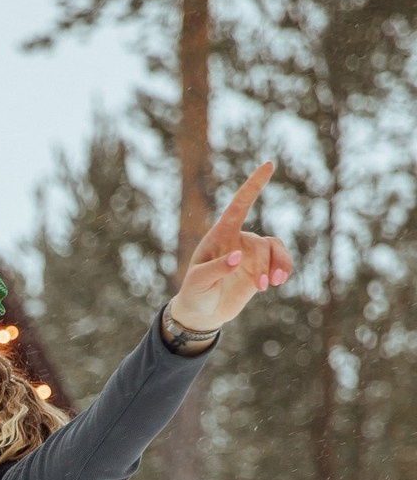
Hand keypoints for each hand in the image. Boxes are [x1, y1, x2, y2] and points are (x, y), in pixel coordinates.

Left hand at [169, 161, 293, 332]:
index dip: (253, 185)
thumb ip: (215, 269)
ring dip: (278, 265)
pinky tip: (279, 282)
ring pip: (275, 249)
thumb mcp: (197, 282)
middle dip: (263, 264)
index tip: (269, 165)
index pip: (238, 206)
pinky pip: (280, 261)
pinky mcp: (260, 268)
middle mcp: (237, 240)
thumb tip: (238, 257)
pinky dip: (283, 268)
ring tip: (274, 284)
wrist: (201, 314)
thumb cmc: (194, 294)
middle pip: (261, 243)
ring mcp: (250, 254)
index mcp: (219, 236)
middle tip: (261, 286)